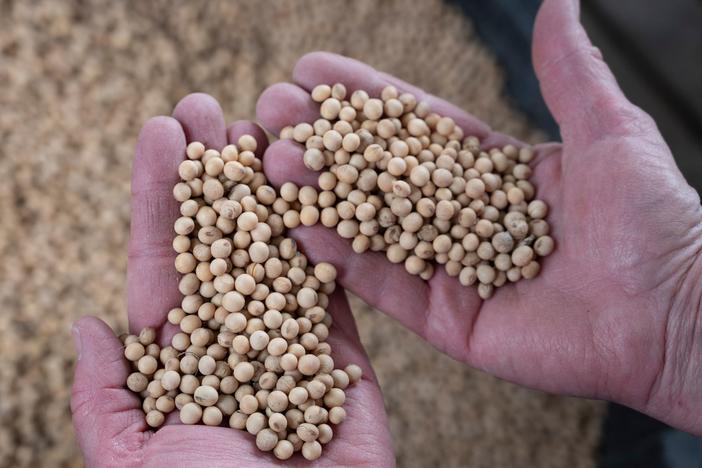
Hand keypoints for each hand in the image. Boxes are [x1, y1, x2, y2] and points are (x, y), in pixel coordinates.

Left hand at [70, 96, 394, 465]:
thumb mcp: (130, 464)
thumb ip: (106, 400)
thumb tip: (89, 323)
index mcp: (180, 363)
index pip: (166, 266)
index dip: (164, 200)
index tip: (162, 135)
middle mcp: (235, 345)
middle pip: (222, 245)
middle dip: (214, 177)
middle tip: (209, 107)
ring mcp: (293, 347)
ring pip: (280, 255)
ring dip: (269, 192)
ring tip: (260, 125)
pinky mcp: (347, 361)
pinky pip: (336, 293)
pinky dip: (325, 241)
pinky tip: (311, 186)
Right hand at [255, 0, 701, 433]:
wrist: (674, 315)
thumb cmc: (652, 218)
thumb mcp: (609, 129)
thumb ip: (567, 71)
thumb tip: (558, 0)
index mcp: (494, 174)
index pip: (415, 129)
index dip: (364, 100)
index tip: (311, 71)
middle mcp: (463, 220)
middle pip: (380, 176)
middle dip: (324, 144)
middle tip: (271, 113)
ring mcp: (451, 271)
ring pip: (371, 228)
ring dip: (317, 196)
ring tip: (267, 162)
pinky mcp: (447, 321)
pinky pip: (386, 287)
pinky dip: (342, 259)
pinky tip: (298, 226)